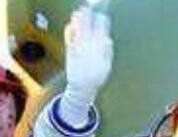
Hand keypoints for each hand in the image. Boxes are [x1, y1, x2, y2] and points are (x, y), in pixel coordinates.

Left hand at [61, 6, 112, 124]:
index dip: (102, 20)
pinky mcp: (69, 50)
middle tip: (89, 7)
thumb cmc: (96, 77)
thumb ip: (108, 52)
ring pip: (77, 29)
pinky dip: (70, 29)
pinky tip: (71, 24)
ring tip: (79, 12)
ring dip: (78, 19)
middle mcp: (88, 46)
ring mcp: (78, 47)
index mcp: (99, 48)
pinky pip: (69, 37)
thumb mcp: (107, 66)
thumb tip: (107, 40)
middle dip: (89, 15)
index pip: (102, 29)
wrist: (82, 87)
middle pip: (88, 25)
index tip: (102, 16)